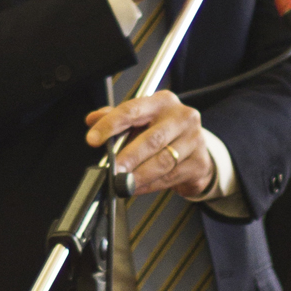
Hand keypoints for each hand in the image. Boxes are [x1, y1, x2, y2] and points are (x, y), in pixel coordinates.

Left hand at [85, 91, 214, 198]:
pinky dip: (150, 185)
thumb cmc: (163, 133)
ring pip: (163, 161)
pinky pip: (170, 176)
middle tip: (112, 170)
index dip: (110, 125)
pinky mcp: (199, 161)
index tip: (93, 139)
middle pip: (152, 138)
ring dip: (139, 175)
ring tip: (123, 183)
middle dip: (129, 157)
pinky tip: (136, 188)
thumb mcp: (140, 121)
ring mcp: (194, 139)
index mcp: (162, 102)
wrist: (195, 151)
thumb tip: (91, 120)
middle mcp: (182, 116)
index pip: (132, 110)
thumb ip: (116, 119)